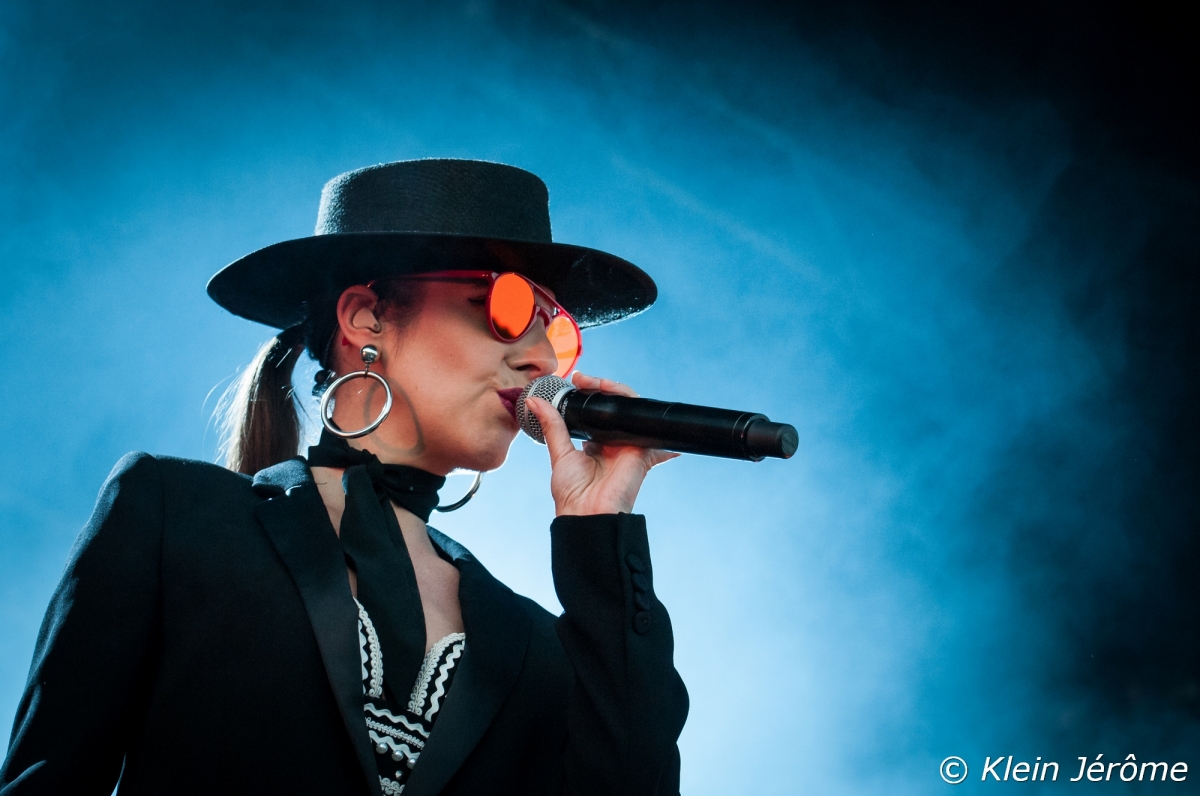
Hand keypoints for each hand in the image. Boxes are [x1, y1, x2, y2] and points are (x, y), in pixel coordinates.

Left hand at [524, 372, 677, 515]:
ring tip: (600, 383)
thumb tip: (534, 402)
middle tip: (583, 378)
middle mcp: (614, 443)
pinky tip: (644, 408)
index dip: (589, 393)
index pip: (596, 411)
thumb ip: (552, 425)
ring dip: (618, 391)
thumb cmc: (572, 494)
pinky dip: (651, 418)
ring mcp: (629, 446)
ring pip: (630, 409)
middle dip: (602, 387)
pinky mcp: (641, 452)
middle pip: (614, 407)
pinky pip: (649, 427)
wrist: (585, 514)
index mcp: (595, 444)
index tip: (576, 379)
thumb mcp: (559, 453)